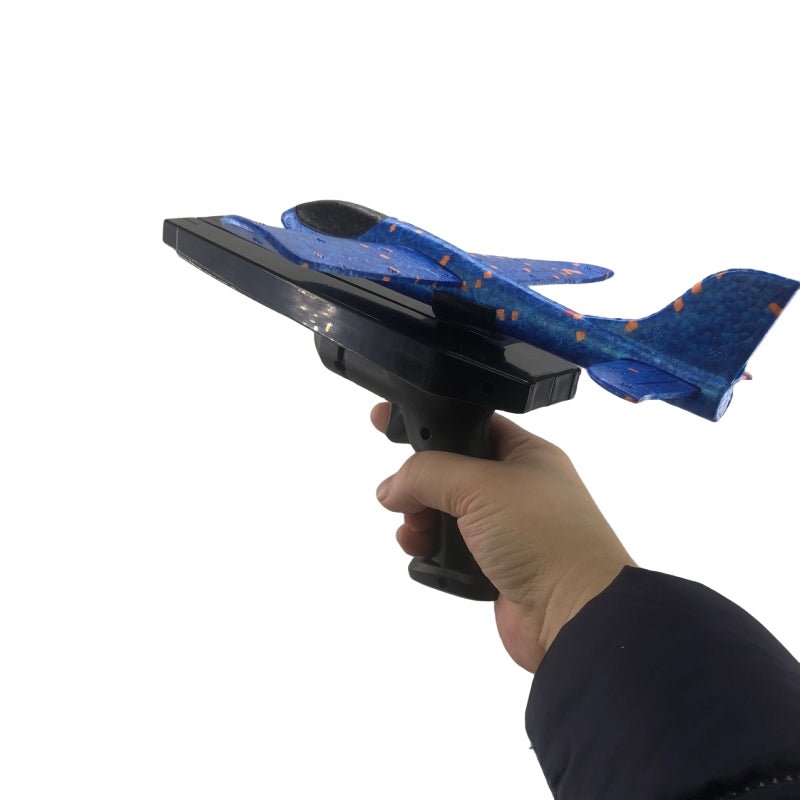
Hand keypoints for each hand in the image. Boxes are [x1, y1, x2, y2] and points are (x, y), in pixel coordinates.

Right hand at [371, 403, 636, 671]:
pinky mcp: (493, 567)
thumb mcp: (481, 485)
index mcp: (525, 454)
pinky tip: (422, 555)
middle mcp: (516, 487)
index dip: (429, 421)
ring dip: (419, 520)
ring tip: (415, 534)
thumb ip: (426, 474)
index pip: (469, 424)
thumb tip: (390, 490)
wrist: (576, 615)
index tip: (385, 420)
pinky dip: (430, 551)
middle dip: (419, 483)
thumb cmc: (540, 534)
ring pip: (444, 512)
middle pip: (449, 471)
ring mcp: (506, 529)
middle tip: (401, 497)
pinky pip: (449, 549)